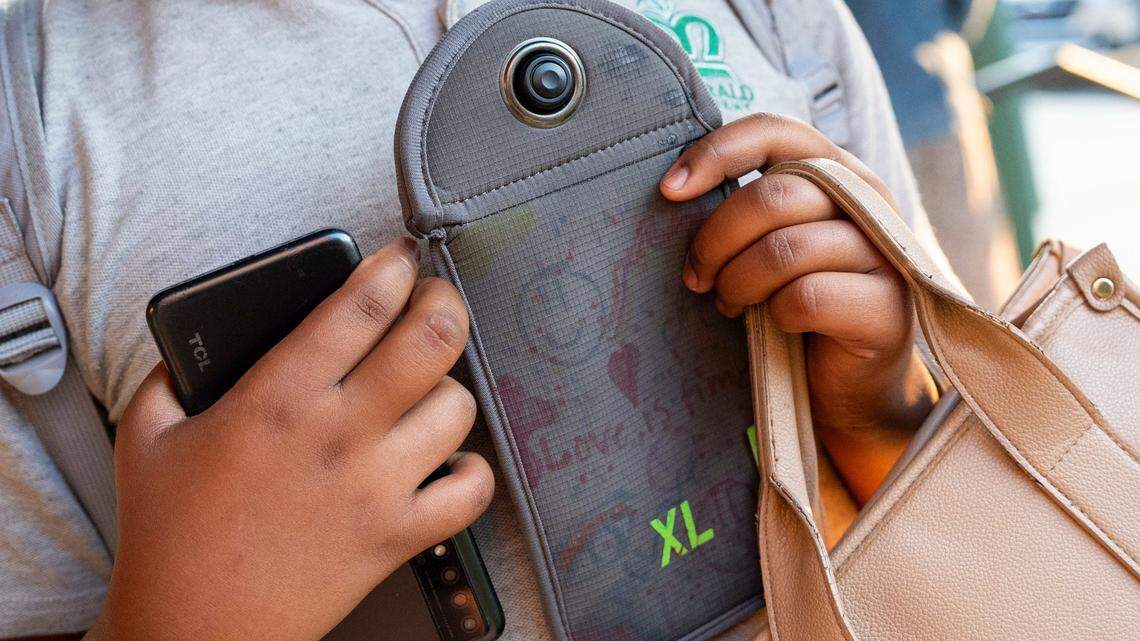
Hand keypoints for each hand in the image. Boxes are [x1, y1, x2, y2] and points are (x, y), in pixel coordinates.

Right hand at [86, 238, 493, 640]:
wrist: (193, 629)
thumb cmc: (170, 537)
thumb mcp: (145, 437)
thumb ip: (168, 378)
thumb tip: (187, 346)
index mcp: (279, 396)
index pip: (360, 305)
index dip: (394, 267)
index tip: (403, 258)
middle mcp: (339, 432)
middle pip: (431, 340)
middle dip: (445, 304)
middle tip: (435, 302)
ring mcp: (376, 485)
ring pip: (459, 407)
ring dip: (450, 390)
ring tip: (428, 392)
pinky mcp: (398, 535)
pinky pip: (471, 490)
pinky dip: (471, 470)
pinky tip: (448, 462)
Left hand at [660, 114, 937, 503]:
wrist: (848, 384)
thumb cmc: (798, 304)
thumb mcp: (772, 242)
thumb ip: (750, 208)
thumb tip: (676, 189)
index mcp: (838, 171)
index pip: (775, 133)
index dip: (717, 153)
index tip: (668, 191)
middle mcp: (869, 201)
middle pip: (773, 196)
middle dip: (716, 240)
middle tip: (697, 278)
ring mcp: (886, 253)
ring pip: (786, 249)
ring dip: (739, 282)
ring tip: (729, 303)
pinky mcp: (887, 308)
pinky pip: (807, 297)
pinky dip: (775, 315)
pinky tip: (774, 326)